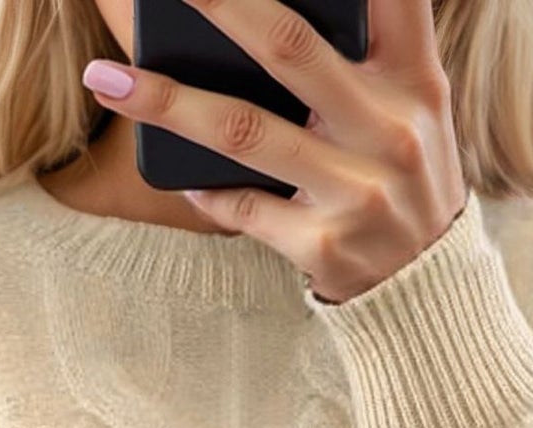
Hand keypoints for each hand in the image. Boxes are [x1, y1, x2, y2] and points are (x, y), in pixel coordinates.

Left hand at [80, 0, 465, 302]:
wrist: (428, 293)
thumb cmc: (402, 176)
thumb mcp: (412, 104)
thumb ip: (373, 45)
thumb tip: (256, 12)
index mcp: (415, 77)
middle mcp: (390, 128)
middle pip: (287, 44)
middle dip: (215, 2)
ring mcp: (357, 191)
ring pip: (243, 131)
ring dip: (165, 101)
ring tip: (104, 78)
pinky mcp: (323, 245)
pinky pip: (243, 206)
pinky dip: (205, 187)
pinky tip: (181, 173)